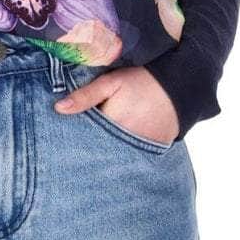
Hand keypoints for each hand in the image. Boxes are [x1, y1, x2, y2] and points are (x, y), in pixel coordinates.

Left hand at [54, 66, 179, 145]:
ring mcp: (139, 150)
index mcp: (112, 125)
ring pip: (113, 157)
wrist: (180, 86)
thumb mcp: (111, 82)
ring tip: (91, 155)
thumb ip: (86, 96)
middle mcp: (125, 142)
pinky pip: (131, 158)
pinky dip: (121, 155)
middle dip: (86, 151)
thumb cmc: (143, 81)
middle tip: (72, 151)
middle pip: (98, 152)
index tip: (61, 139)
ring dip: (103, 154)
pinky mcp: (151, 152)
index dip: (73, 138)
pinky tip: (113, 152)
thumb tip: (58, 108)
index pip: (84, 139)